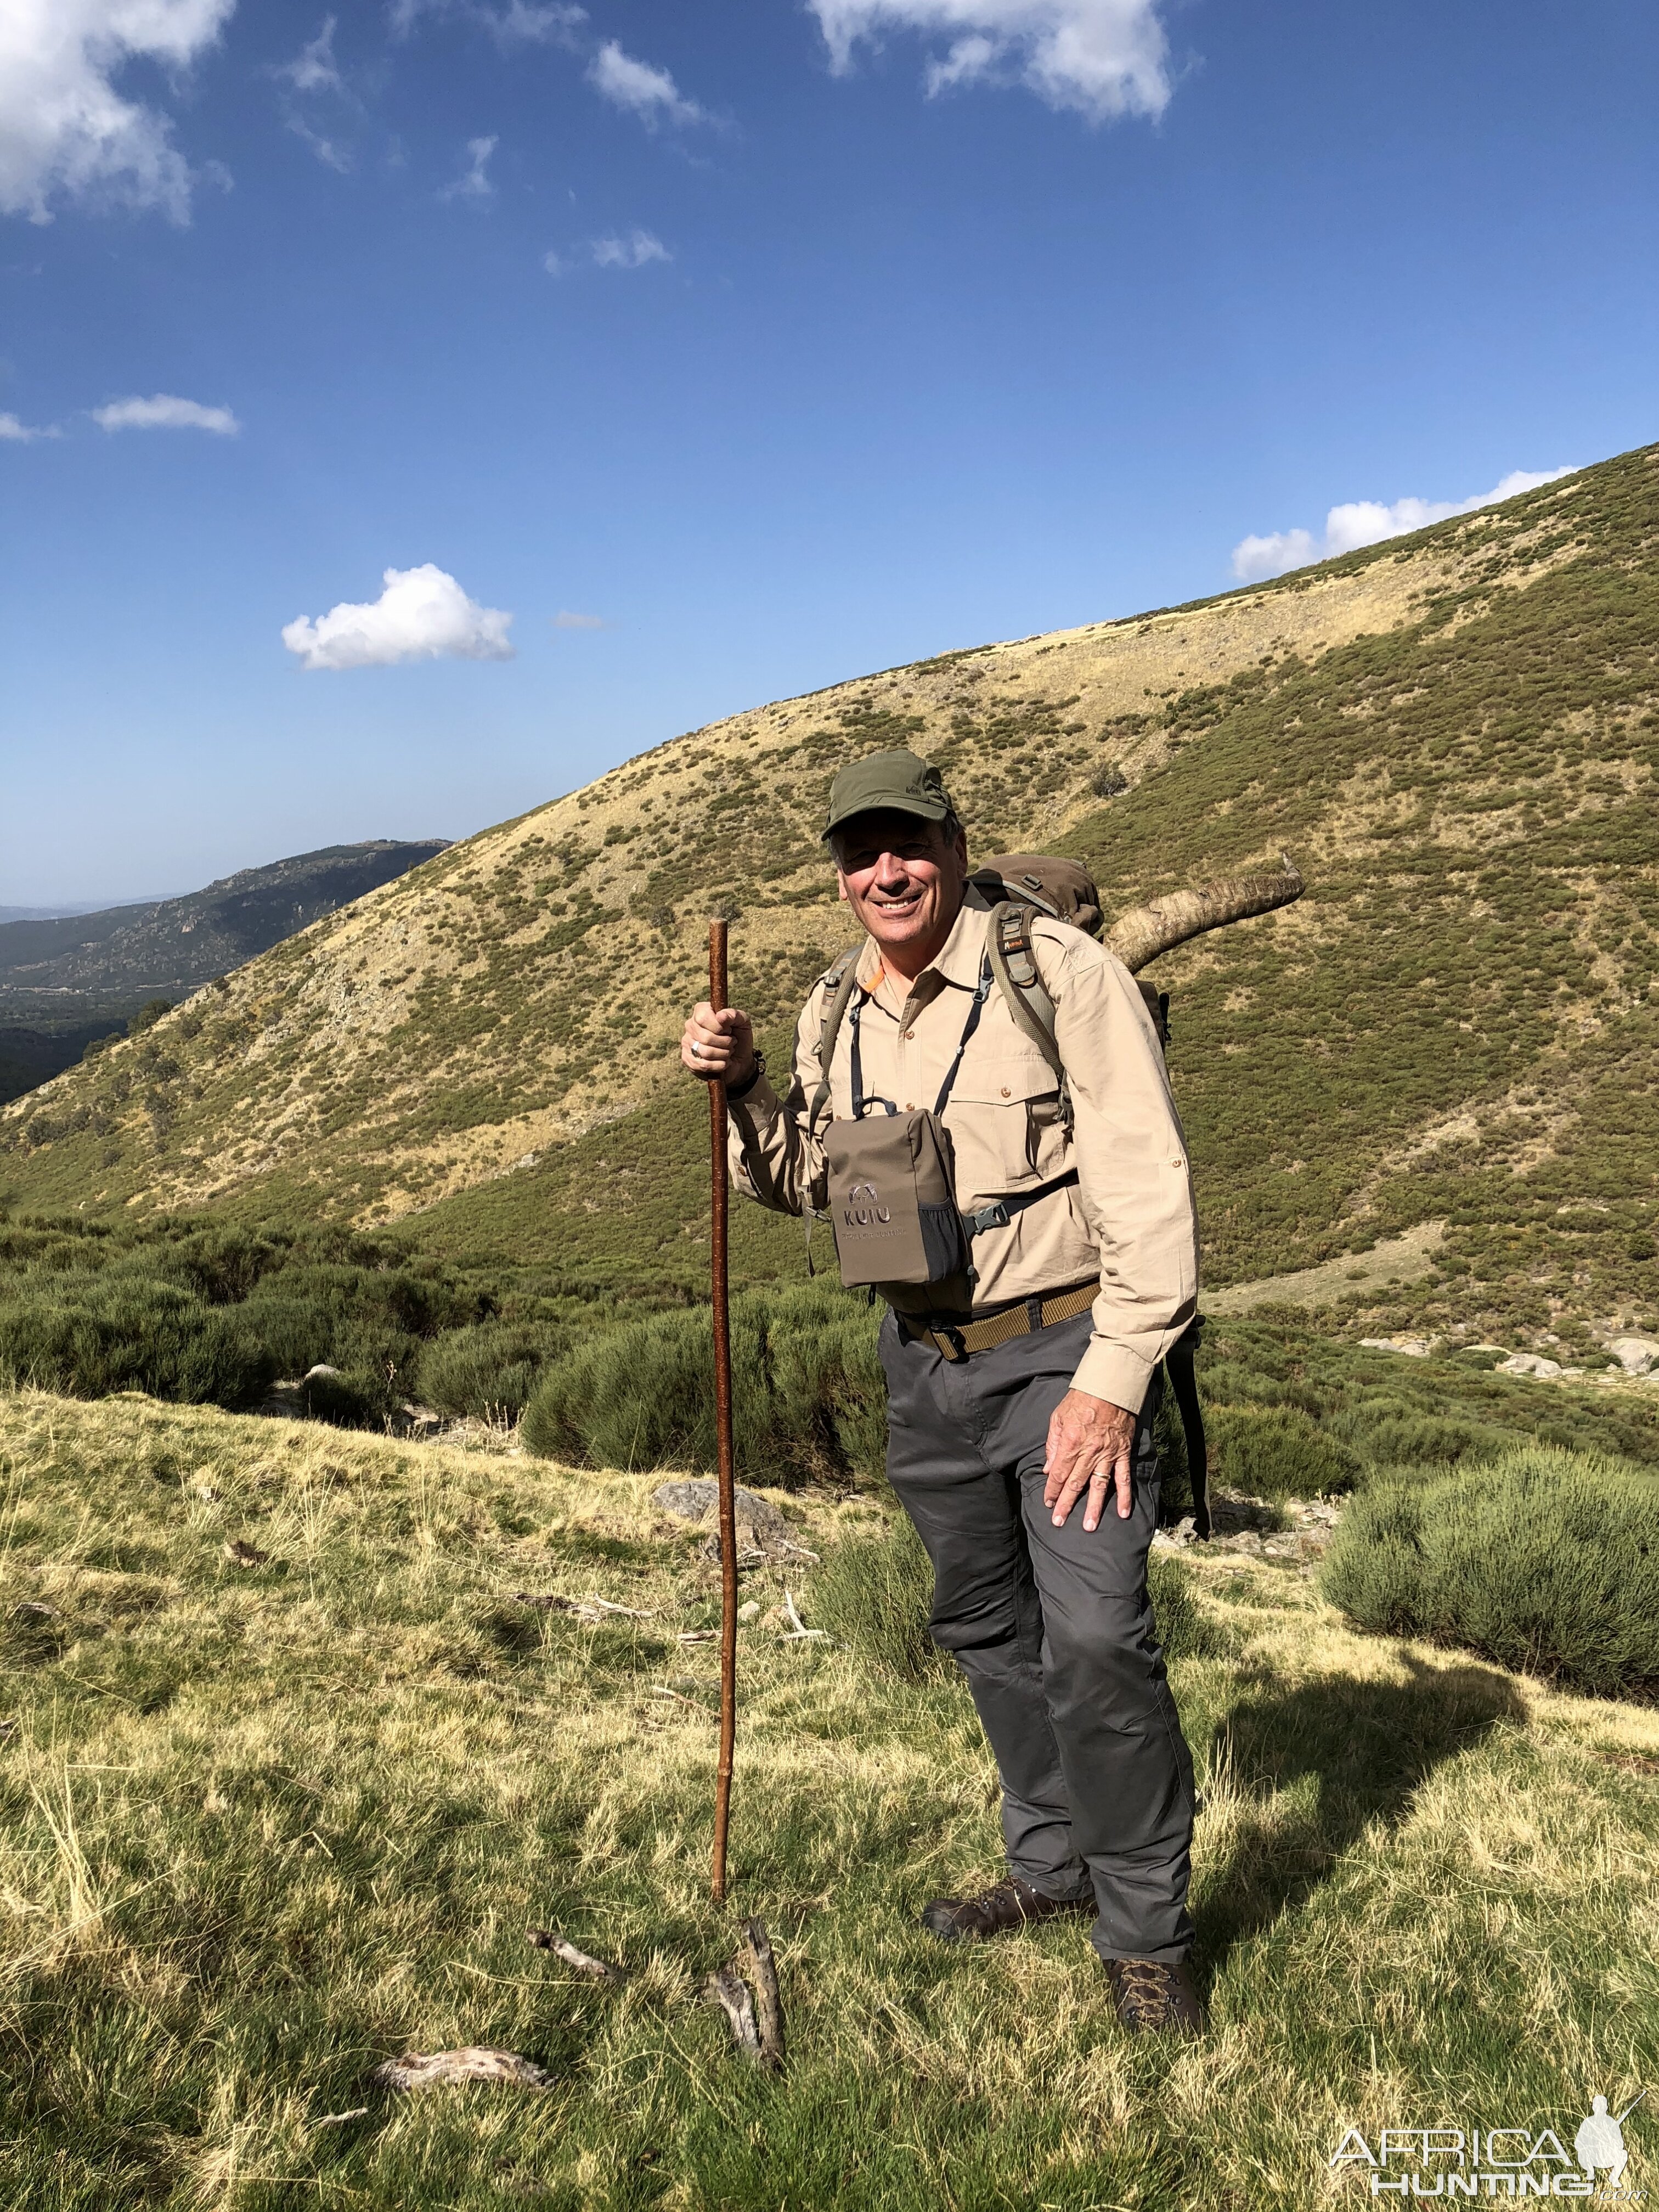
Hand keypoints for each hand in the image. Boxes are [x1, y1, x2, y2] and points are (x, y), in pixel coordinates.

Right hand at [681, 1001, 755, 1087]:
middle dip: (725, 1043)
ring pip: (705, 1052)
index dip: (720, 1026)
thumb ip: (734, 1015)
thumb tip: (720, 1015)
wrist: (740, 1059)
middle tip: (732, 1043)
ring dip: (724, 1054)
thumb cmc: (739, 1037)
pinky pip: (704, 1065)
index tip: (729, 1030)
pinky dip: (720, 1065)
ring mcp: (687, 1043)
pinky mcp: (688, 1060)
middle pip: (705, 1037)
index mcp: (701, 1011)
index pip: (703, 1017)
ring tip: (729, 1052)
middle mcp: (690, 1025)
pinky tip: (724, 1062)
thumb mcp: (743, 1022)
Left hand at [1042, 1388, 1137, 1530]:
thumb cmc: (1081, 1399)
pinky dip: (1124, 1496)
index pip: (1058, 1473)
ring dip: (1094, 1508)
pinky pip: (1124, 1477)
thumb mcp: (1058, 1418)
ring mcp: (1108, 1454)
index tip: (1048, 1504)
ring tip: (1089, 1526)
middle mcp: (1089, 1452)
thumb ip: (1052, 1445)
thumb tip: (1048, 1469)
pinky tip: (1122, 1512)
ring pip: (1099, 1486)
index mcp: (1070, 1443)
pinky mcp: (1123, 1452)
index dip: (1052, 1490)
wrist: (1110, 1386)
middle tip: (1059, 1522)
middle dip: (1066, 1504)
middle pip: (1075, 1483)